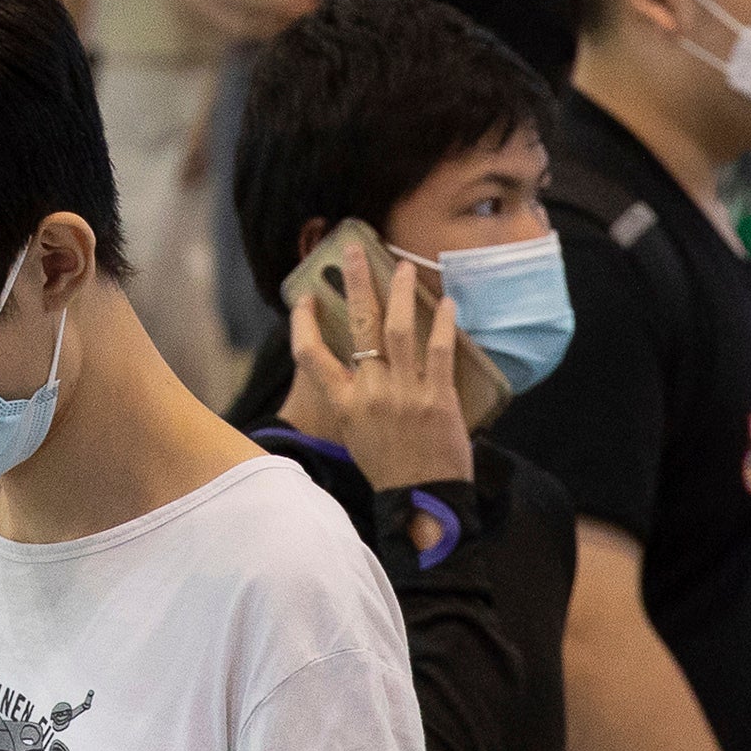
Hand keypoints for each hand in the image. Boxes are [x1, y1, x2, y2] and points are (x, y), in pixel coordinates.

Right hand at [287, 242, 472, 492]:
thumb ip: (353, 397)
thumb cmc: (388, 467)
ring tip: (401, 266)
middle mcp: (370, 393)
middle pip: (358, 327)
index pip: (311, 357)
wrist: (422, 499)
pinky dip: (443, 322)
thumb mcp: (355, 433)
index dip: (304, 324)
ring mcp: (405, 394)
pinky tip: (446, 301)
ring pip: (398, 330)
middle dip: (356, 284)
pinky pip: (438, 350)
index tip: (306, 299)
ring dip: (400, 293)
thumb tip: (357, 363)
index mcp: (344, 404)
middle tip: (353, 252)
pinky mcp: (438, 398)